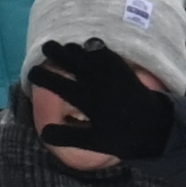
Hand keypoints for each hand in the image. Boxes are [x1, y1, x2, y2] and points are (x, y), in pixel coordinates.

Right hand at [25, 37, 173, 158]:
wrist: (153, 127)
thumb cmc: (120, 137)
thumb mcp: (92, 142)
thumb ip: (67, 137)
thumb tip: (43, 132)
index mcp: (88, 101)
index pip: (60, 85)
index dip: (44, 77)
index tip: (31, 73)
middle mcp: (98, 83)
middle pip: (73, 62)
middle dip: (57, 53)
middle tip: (45, 47)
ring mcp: (112, 73)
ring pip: (89, 54)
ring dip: (74, 48)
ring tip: (63, 46)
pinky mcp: (124, 69)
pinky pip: (107, 53)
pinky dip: (95, 47)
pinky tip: (88, 44)